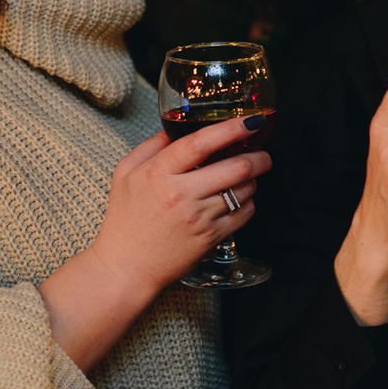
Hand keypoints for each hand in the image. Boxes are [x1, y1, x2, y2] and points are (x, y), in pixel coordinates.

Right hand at [90, 116, 271, 295]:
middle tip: (262, 154)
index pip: (199, 143)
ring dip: (252, 180)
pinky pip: (244, 214)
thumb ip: (150, 147)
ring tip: (245, 178)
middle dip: (258, 157)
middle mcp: (180, 194)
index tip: (250, 120)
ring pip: (243, 190)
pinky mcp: (211, 238)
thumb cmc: (125, 221)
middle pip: (235, 167)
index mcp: (158, 174)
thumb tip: (174, 128)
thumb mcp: (125, 174)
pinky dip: (248, 203)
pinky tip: (238, 200)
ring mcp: (198, 218)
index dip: (231, 128)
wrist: (125, 268)